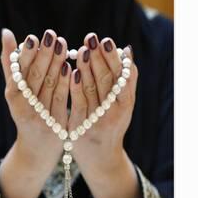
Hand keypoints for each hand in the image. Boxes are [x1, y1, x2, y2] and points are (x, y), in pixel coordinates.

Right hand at [0, 27, 70, 176]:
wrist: (36, 149)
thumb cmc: (26, 110)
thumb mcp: (15, 89)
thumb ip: (11, 62)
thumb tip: (6, 32)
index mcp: (12, 95)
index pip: (19, 71)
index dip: (26, 54)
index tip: (33, 37)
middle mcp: (24, 106)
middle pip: (35, 77)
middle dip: (44, 55)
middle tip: (52, 35)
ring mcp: (40, 116)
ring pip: (49, 86)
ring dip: (57, 64)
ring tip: (63, 44)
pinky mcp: (56, 124)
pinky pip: (62, 100)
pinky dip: (67, 83)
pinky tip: (72, 68)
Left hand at [68, 33, 137, 176]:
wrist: (100, 159)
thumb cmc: (110, 123)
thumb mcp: (122, 103)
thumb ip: (124, 80)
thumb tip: (126, 50)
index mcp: (127, 103)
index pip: (122, 76)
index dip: (114, 58)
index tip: (107, 40)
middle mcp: (116, 112)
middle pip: (108, 80)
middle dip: (100, 58)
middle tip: (93, 39)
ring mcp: (99, 120)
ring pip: (93, 90)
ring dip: (87, 68)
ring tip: (82, 49)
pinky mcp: (82, 127)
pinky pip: (78, 104)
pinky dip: (76, 87)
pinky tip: (71, 72)